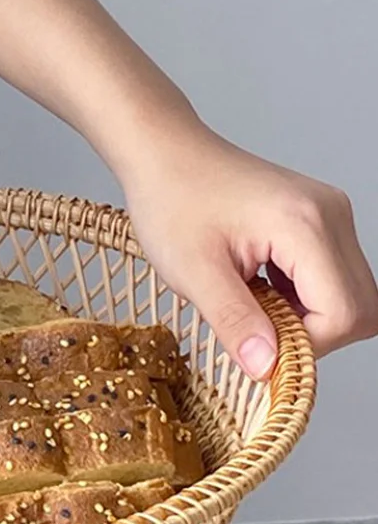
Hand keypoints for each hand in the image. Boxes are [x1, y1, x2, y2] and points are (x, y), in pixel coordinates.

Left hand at [121, 124, 377, 376]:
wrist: (164, 155)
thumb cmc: (172, 202)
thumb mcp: (193, 273)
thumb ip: (235, 322)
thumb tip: (266, 368)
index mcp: (305, 227)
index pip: (343, 314)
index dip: (304, 347)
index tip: (257, 353)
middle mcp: (332, 217)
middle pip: (361, 308)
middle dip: (312, 337)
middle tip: (255, 335)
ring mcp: (330, 216)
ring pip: (350, 296)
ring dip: (305, 319)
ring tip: (252, 306)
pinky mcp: (319, 222)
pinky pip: (331, 279)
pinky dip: (301, 300)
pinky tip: (259, 291)